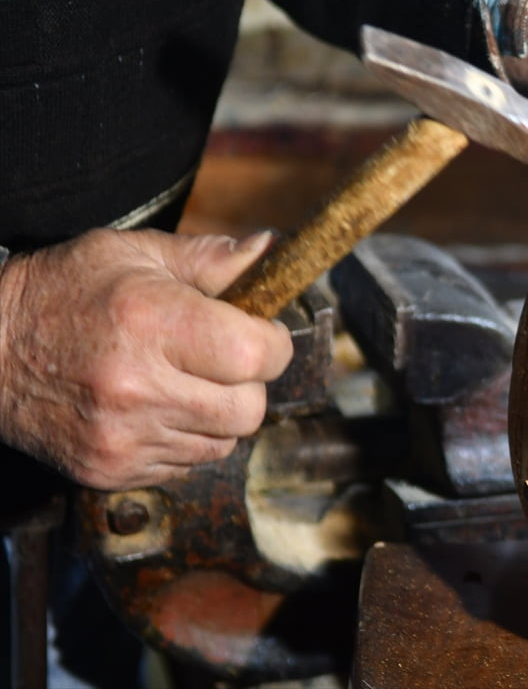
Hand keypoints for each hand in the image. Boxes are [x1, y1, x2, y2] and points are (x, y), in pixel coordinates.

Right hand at [0, 229, 293, 489]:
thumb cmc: (60, 291)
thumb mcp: (130, 254)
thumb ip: (209, 258)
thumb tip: (271, 250)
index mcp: (153, 323)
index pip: (258, 354)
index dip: (273, 343)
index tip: (261, 332)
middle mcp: (139, 387)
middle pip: (249, 408)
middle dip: (249, 382)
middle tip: (223, 360)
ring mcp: (124, 437)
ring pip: (223, 442)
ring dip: (219, 414)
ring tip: (185, 382)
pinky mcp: (111, 471)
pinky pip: (186, 466)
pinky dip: (185, 440)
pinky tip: (157, 409)